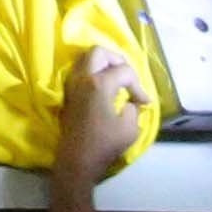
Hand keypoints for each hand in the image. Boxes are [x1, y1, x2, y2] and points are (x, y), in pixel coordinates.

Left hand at [56, 43, 144, 185]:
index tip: (144, 102)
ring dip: (103, 65)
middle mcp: (82, 77)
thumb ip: (134, 108)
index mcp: (99, 83)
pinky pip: (79, 71)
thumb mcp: (130, 127)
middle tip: (128, 78)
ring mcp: (71, 84)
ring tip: (117, 81)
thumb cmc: (104, 144)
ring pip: (86, 58)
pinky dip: (93, 73)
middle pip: (99, 52)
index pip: (124, 71)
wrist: (77, 159)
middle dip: (117, 61)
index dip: (138, 86)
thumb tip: (133, 102)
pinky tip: (104, 88)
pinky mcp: (67, 93)